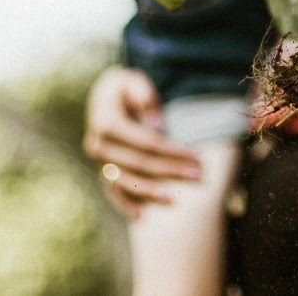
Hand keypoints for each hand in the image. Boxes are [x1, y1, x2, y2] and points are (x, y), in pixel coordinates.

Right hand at [82, 67, 201, 217]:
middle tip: (199, 177)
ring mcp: (99, 160)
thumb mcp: (135, 82)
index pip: (146, 142)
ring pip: (126, 181)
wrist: (103, 95)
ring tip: (174, 200)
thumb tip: (156, 129)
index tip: (197, 157)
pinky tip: (142, 216)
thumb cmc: (126, 88)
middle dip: (171, 171)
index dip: (173, 151)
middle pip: (140, 163)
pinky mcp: (102, 170)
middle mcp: (99, 144)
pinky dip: (125, 204)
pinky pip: (112, 190)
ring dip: (151, 192)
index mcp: (107, 122)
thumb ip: (146, 101)